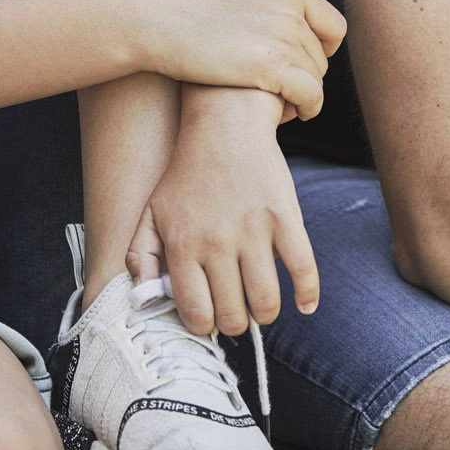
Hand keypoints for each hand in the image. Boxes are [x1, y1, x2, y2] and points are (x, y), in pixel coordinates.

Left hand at [127, 89, 317, 337]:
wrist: (226, 125)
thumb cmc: (188, 173)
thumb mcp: (151, 212)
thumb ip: (140, 257)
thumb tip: (146, 299)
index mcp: (183, 245)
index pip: (196, 312)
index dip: (204, 325)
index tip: (209, 318)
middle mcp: (217, 243)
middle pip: (232, 314)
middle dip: (234, 323)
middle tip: (236, 313)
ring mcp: (254, 231)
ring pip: (266, 302)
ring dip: (264, 314)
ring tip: (261, 307)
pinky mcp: (285, 218)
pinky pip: (303, 269)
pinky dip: (308, 295)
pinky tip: (304, 305)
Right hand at [130, 0, 344, 116]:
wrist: (154, 21)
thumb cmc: (192, 1)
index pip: (333, 26)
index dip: (325, 49)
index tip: (305, 62)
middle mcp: (291, 10)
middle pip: (322, 56)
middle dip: (308, 74)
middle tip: (285, 88)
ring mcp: (282, 37)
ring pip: (316, 77)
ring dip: (304, 93)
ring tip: (282, 103)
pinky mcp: (271, 66)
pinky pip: (309, 94)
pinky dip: (308, 107)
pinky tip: (295, 114)